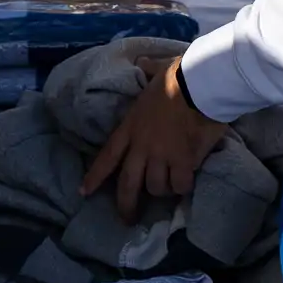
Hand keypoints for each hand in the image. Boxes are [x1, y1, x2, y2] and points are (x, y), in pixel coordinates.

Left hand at [80, 56, 228, 220]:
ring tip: (171, 185)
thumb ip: (148, 70)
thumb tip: (143, 62)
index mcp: (130, 126)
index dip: (94, 176)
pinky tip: (188, 180)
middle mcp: (141, 145)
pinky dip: (183, 186)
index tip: (84, 192)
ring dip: (163, 189)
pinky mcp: (181, 161)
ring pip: (155, 187)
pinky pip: (179, 185)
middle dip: (126, 205)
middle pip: (127, 184)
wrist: (198, 83)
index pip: (107, 156)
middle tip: (128, 220)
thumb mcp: (155, 72)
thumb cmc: (177, 76)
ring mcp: (160, 155)